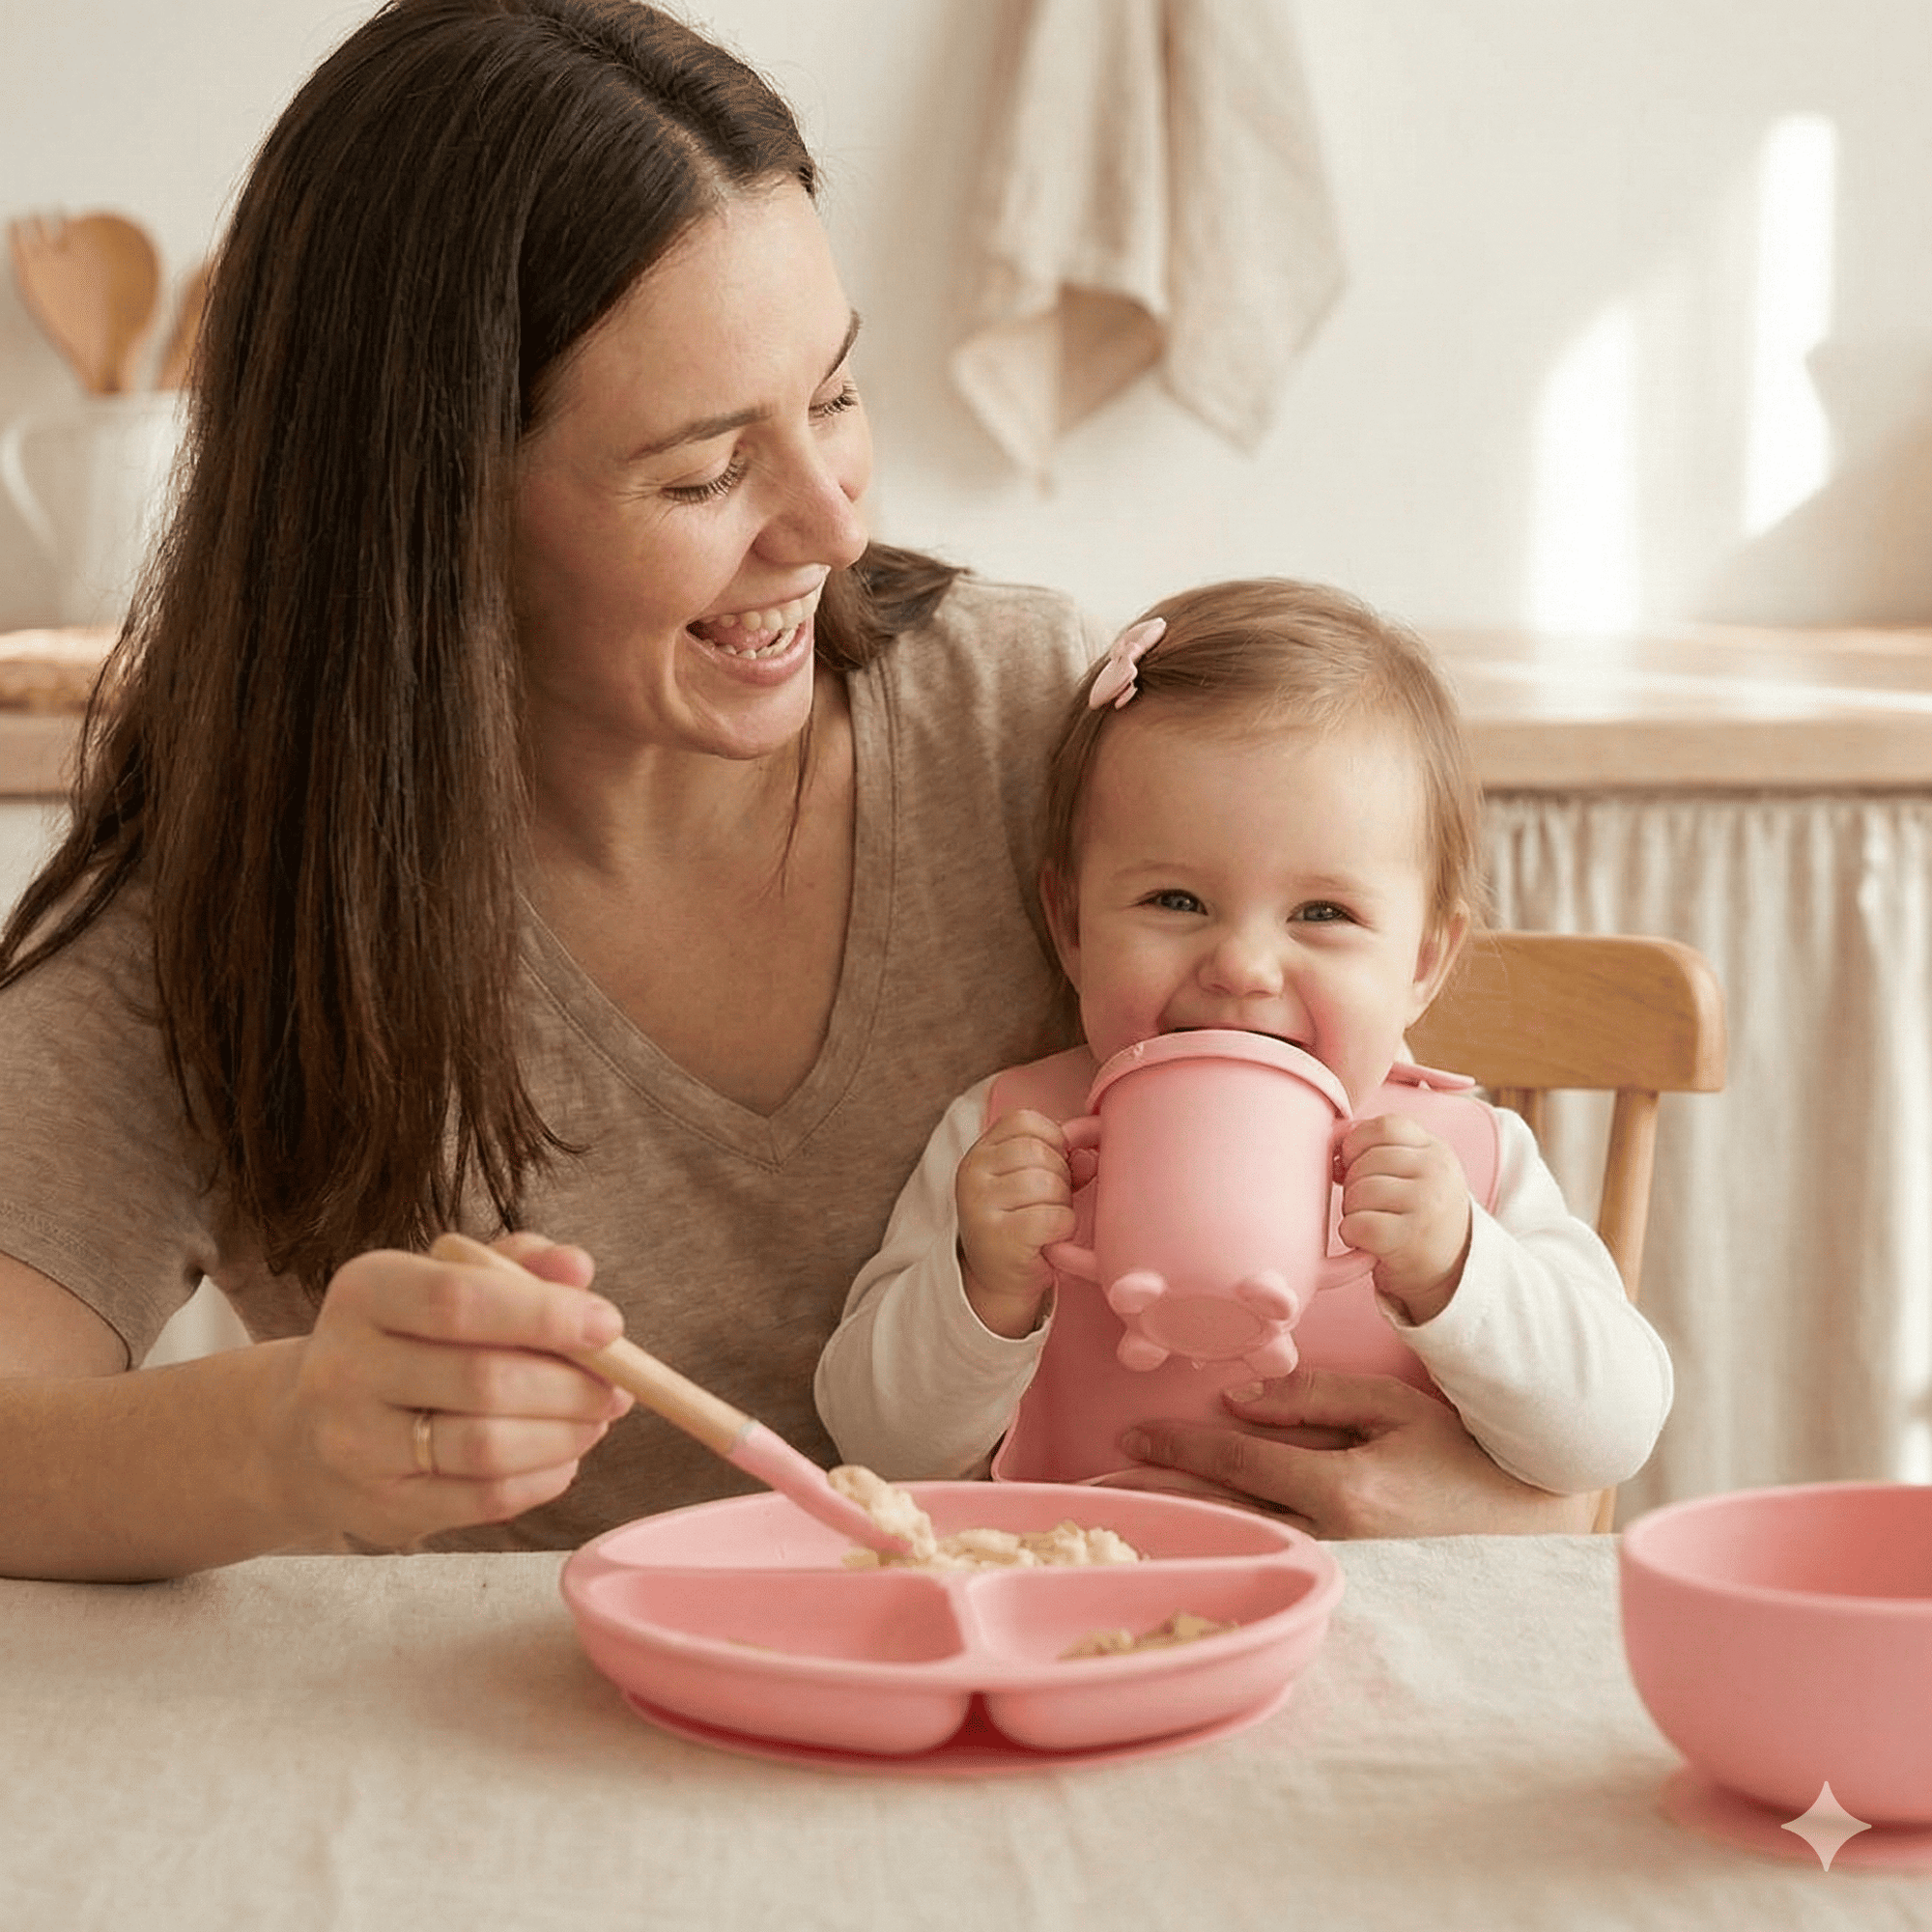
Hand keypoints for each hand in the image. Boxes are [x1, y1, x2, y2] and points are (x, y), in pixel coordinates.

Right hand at [268, 1231, 632, 1549]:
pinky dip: (543, 1478)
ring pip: (486, 1449)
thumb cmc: (405, 1339)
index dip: (544, 1315)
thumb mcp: (447, 1281)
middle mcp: (345, 1367)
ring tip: (595, 1419)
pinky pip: (483, 1500)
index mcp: (366, 1292)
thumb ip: (518, 1265)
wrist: (304, 1428)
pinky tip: (562, 1455)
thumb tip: (578, 1269)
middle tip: (621, 1385)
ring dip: (565, 1435)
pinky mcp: (380, 1507)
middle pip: (483, 1381)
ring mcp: (355, 1446)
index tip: (608, 1326)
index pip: (460, 1301)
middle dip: (572, 1386)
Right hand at [955, 1109, 1074, 1338]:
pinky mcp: (998, 1237)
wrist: (998, 1280)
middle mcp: (972, 1173)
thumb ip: (1063, 1158)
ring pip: (1048, 1183)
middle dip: (1060, 1177)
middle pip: (1039, 1151)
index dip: (1053, 1141)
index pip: (1025, 1121)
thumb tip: (1091, 1154)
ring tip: (1049, 1220)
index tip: (1051, 1168)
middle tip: (1050, 1203)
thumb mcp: (1034, 1181)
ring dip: (1062, 1204)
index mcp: (980, 1152)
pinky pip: (1053, 1217)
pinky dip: (1064, 1227)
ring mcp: (980, 1205)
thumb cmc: (1021, 1223)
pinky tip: (1051, 1237)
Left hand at [1118, 1366, 1597, 1538]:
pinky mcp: (1340, 1568)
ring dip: (1178, 1528)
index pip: (1239, 1463)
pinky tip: (1186, 1536)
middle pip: (1222, 1514)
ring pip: (1238, 1540)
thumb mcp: (1388, 1406)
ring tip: (1117, 1520)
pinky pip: (1267, 1550)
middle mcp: (1331, 1538)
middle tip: (1087, 1495)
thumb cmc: (1457, 1448)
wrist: (1518, 1513)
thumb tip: (1237, 1401)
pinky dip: (1221, 1540)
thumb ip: (1310, 1400)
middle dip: (1153, 1502)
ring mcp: (1335, 1562)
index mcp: (1343, 1492)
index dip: (1179, 1449)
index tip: (1128, 1438)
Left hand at [1336, 1114, 1471, 1323]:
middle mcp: (1437, 1173)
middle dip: (1352, 1183)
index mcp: (1436, 1150)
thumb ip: (1382, 1148)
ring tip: (1370, 1221)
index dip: (1357, 1143)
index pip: (1385, 1126)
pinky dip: (1351, 1234)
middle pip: (1366, 1161)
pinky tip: (1366, 1240)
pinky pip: (1357, 1224)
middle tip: (1367, 1204)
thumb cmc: (1419, 1215)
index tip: (1353, 1163)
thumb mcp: (1416, 1172)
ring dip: (1351, 1210)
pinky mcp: (1410, 1238)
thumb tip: (1334, 1139)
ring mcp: (1427, 1205)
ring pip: (1358, 1192)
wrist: (1450, 1270)